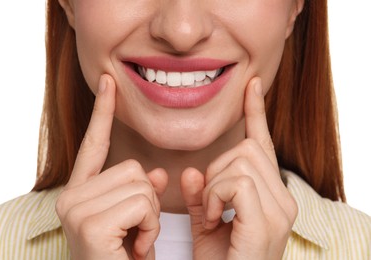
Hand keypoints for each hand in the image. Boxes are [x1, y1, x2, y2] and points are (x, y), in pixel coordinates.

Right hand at [55, 75, 167, 259]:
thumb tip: (158, 172)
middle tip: (136, 232)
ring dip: (151, 216)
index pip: (94, 144)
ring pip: (142, 184)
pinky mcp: (90, 222)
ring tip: (136, 241)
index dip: (103, 112)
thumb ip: (142, 191)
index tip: (109, 81)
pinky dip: (150, 228)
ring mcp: (76, 208)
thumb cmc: (124, 258)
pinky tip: (136, 248)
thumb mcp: (136, 220)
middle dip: (148, 201)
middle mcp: (70, 196)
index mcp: (80, 191)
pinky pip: (142, 203)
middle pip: (134, 168)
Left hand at [181, 78, 297, 258]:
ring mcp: (279, 208)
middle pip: (246, 148)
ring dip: (214, 186)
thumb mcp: (204, 222)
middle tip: (207, 205)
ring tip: (209, 216)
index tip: (250, 86)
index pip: (262, 143)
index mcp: (270, 193)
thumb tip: (191, 173)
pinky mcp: (268, 220)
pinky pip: (235, 181)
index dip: (255, 113)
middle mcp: (283, 197)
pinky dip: (215, 196)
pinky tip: (212, 219)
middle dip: (217, 170)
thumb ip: (200, 194)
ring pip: (240, 160)